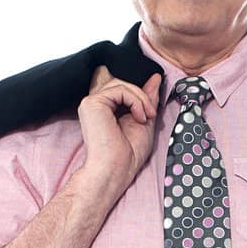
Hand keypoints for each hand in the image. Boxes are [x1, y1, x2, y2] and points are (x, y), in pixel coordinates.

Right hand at [76, 65, 162, 197]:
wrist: (116, 170)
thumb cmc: (128, 155)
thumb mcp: (145, 122)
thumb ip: (148, 99)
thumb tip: (155, 77)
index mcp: (106, 110)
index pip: (123, 90)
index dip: (140, 94)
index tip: (153, 108)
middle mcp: (96, 106)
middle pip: (122, 84)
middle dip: (142, 96)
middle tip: (152, 114)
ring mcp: (91, 103)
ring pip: (121, 84)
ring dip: (141, 99)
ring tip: (147, 117)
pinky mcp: (92, 103)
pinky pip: (120, 89)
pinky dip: (135, 100)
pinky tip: (139, 117)